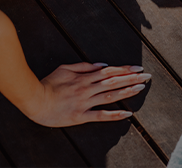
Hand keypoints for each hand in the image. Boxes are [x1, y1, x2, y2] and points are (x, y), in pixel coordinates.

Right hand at [28, 63, 150, 126]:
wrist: (35, 100)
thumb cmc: (49, 83)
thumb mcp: (65, 68)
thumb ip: (83, 66)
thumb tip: (101, 64)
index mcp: (84, 76)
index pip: (109, 71)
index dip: (124, 69)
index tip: (137, 68)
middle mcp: (87, 88)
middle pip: (113, 82)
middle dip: (131, 78)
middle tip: (146, 76)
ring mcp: (85, 102)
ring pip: (110, 96)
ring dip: (126, 92)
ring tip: (140, 88)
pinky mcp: (80, 116)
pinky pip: (100, 115)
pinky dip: (114, 115)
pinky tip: (127, 113)